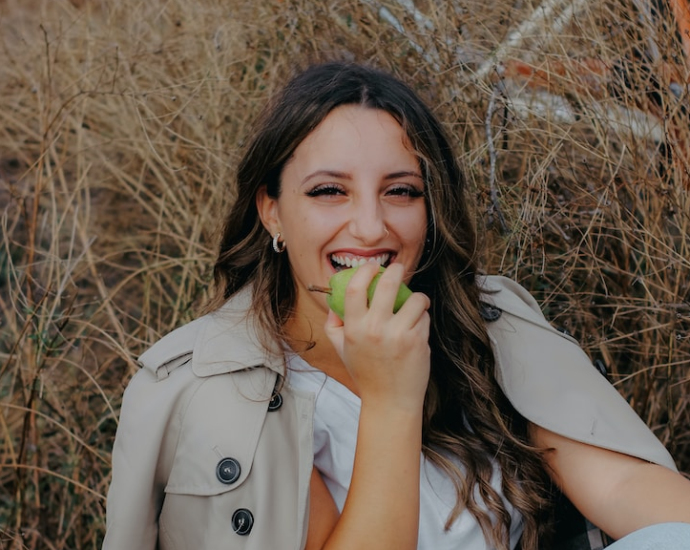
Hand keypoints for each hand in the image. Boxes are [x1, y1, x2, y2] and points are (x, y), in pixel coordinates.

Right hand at [324, 262, 430, 410]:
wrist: (390, 401)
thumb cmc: (366, 373)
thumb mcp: (341, 349)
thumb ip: (333, 324)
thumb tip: (335, 300)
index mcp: (353, 329)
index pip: (355, 288)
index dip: (365, 271)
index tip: (372, 267)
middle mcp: (375, 329)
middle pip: (388, 284)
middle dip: (396, 271)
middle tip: (398, 270)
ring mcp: (398, 335)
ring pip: (415, 299)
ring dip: (416, 298)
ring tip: (414, 304)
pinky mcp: (417, 341)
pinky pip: (424, 316)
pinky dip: (422, 317)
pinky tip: (416, 327)